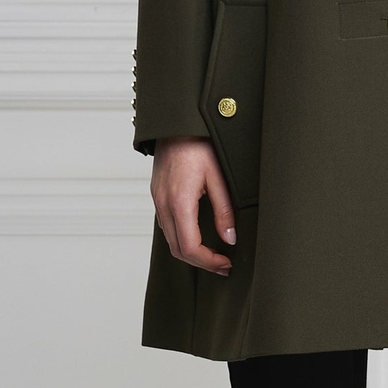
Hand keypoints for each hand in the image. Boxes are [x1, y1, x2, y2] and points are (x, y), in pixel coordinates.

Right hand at [150, 136, 235, 274]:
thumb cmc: (199, 143)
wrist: (176, 122)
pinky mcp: (157, 195)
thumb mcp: (218, 175)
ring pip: (170, 239)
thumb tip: (229, 238)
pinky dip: (182, 237)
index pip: (190, 247)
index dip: (208, 261)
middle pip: (177, 249)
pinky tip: (198, 233)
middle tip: (223, 264)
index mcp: (179, 202)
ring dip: (190, 251)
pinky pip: (167, 225)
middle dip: (201, 262)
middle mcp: (163, 204)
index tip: (226, 263)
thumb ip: (224, 209)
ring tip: (214, 252)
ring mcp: (157, 200)